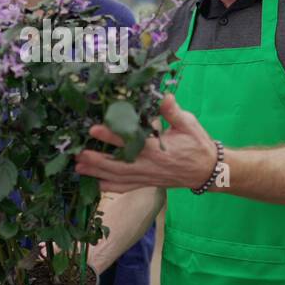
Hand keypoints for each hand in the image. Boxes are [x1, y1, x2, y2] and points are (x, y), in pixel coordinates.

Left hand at [75, 94, 217, 193]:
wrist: (207, 170)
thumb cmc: (197, 143)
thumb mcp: (188, 123)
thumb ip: (173, 111)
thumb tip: (164, 96)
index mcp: (158, 150)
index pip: (131, 142)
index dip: (111, 136)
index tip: (94, 130)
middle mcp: (150, 166)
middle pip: (118, 165)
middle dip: (96, 160)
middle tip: (77, 154)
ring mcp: (147, 177)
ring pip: (118, 178)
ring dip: (97, 173)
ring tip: (78, 168)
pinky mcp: (148, 183)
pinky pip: (126, 187)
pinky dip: (110, 187)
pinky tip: (96, 184)